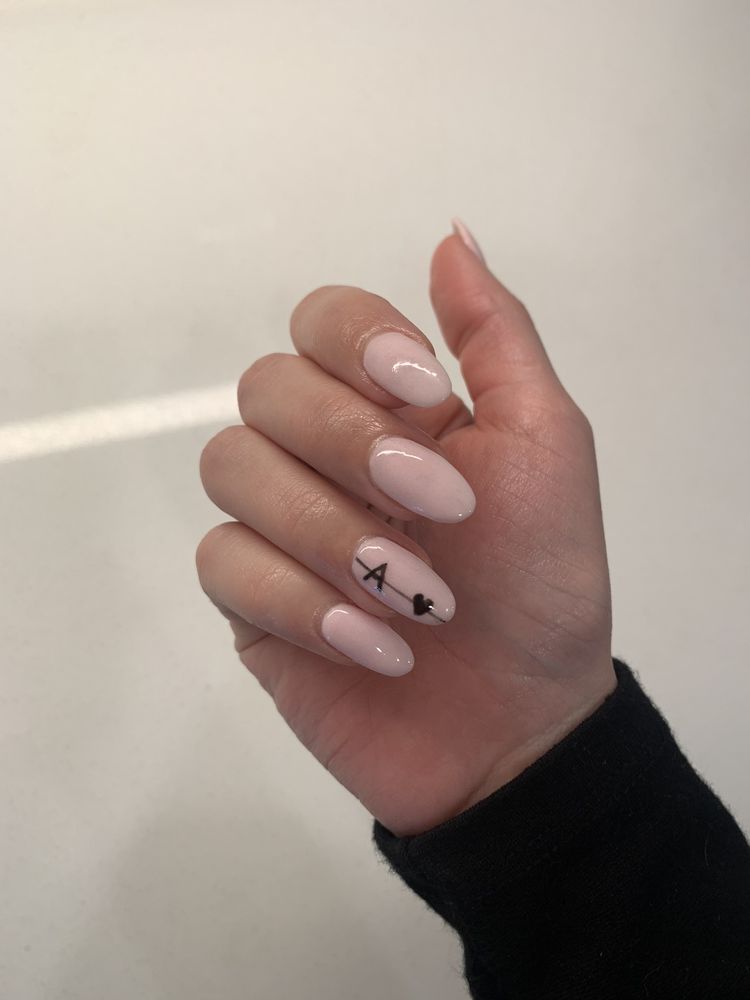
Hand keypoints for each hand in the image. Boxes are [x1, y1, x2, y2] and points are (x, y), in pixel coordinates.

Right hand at [196, 225, 615, 836]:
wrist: (521, 726)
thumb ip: (497, 339)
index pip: (320, 320)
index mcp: (390, 407)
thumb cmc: (543, 584)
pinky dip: (301, 602)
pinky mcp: (251, 600)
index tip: (426, 397)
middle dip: (349, 445)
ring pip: (231, 468)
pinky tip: (376, 645)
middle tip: (439, 512)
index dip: (354, 341)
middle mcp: (322, 452)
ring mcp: (279, 524)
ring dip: (330, 531)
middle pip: (266, 389)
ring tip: (413, 596)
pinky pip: (224, 562)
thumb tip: (451, 236)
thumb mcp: (546, 446)